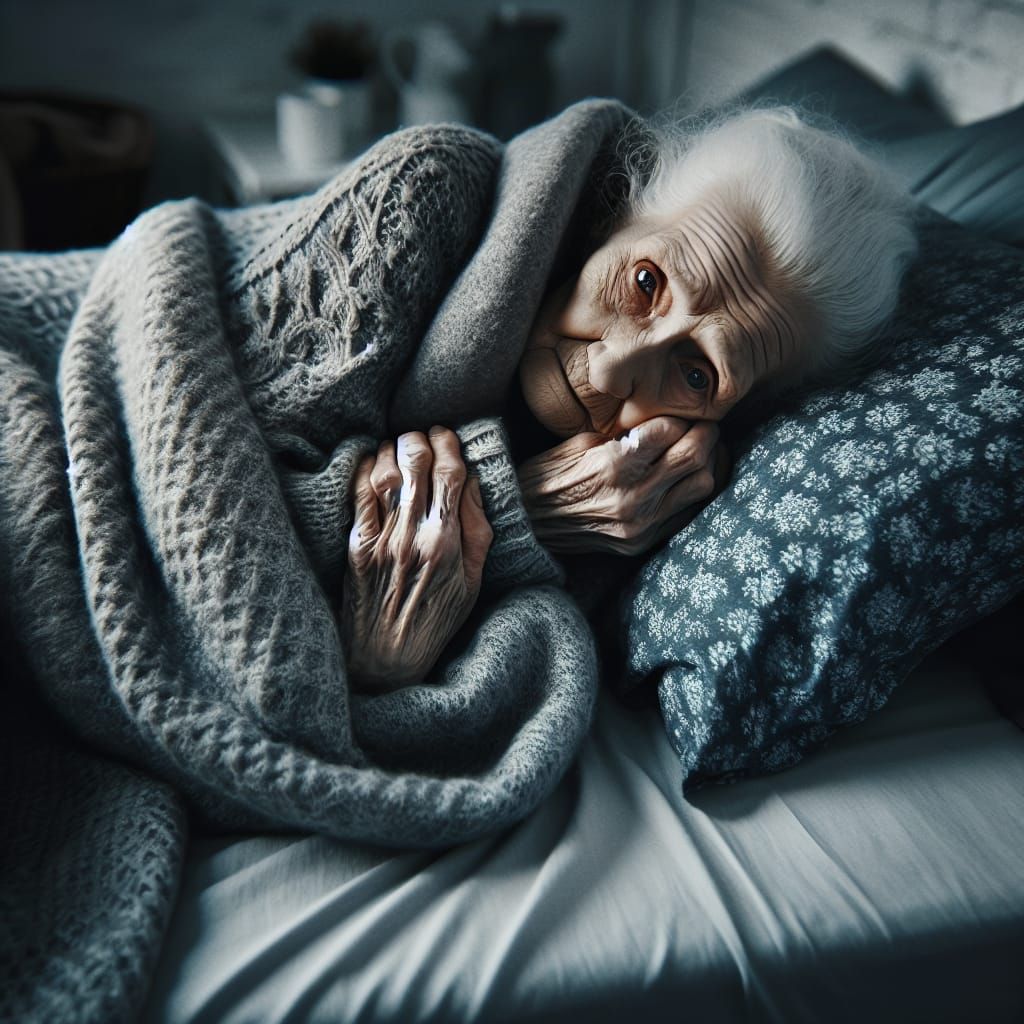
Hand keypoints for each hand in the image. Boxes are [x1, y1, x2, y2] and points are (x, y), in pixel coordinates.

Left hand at [342, 426, 493, 691]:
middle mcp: (414, 537)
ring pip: (386, 473)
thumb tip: (472, 482)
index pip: (450, 474)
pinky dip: (364, 469)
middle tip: (422, 435)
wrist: (386, 661)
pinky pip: (358, 496)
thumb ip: (477, 529)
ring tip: (398, 445)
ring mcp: (382, 541)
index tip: (446, 433)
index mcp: (447, 543)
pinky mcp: (355, 547)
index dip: (448, 444)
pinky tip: (371, 460)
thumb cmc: (435, 621)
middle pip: (415, 465)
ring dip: (392, 449)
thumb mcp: (473, 581)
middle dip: (420, 439)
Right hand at [517, 417, 727, 555]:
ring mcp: (640, 523)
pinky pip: (686, 512)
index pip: (670, 429)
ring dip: (705, 462)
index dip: (678, 415)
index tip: (679, 410)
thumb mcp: (580, 442)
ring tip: (697, 450)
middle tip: (703, 424)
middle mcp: (632, 496)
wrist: (525, 525)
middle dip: (705, 432)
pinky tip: (683, 479)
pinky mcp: (641, 542)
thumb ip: (623, 435)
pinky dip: (690, 491)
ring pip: (701, 484)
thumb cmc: (547, 476)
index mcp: (613, 464)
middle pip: (694, 455)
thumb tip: (658, 422)